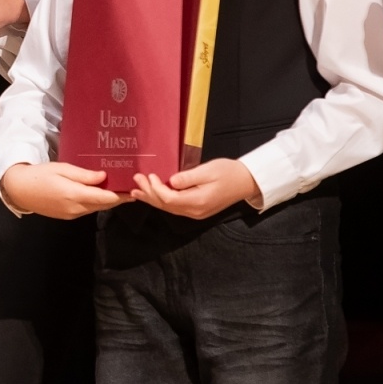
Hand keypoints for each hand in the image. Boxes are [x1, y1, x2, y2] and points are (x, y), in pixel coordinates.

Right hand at [0, 162, 126, 218]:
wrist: (20, 190)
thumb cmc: (40, 175)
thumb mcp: (62, 169)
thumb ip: (84, 175)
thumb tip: (104, 177)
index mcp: (75, 195)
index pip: (106, 198)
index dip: (122, 195)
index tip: (134, 188)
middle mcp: (76, 208)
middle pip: (104, 205)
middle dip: (118, 198)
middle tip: (132, 189)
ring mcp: (72, 214)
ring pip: (96, 208)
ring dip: (108, 201)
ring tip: (119, 190)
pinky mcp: (68, 215)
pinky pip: (87, 209)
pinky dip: (96, 203)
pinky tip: (99, 194)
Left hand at [131, 159, 258, 218]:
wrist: (246, 182)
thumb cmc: (228, 172)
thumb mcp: (208, 171)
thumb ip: (188, 177)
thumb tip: (171, 181)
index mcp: (198, 201)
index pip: (169, 199)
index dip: (156, 188)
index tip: (149, 175)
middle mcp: (195, 211)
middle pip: (166, 205)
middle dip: (149, 194)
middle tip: (136, 180)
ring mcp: (196, 213)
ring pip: (169, 208)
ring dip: (152, 199)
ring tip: (136, 191)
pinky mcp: (197, 210)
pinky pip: (175, 207)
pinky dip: (162, 201)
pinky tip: (153, 196)